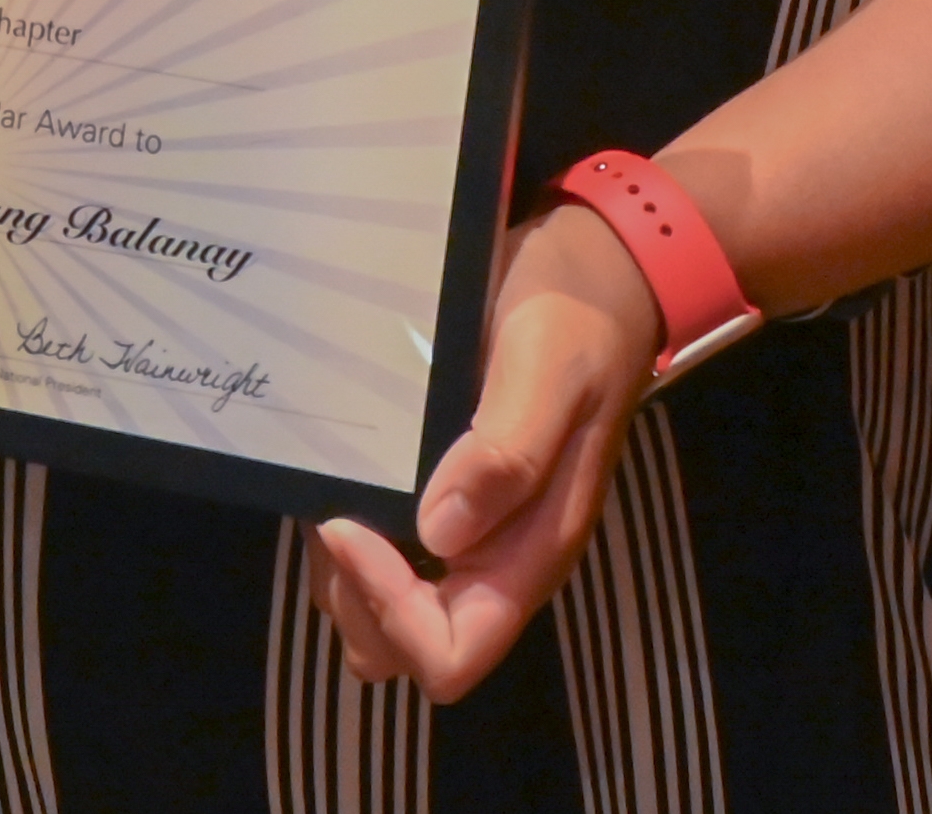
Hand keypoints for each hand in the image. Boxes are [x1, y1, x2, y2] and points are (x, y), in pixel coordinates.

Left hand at [309, 203, 662, 701]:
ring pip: (377, 608)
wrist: (599, 277)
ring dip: (340, 565)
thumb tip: (440, 534)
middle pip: (401, 648)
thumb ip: (508, 453)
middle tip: (335, 506)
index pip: (452, 653)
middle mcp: (496, 560)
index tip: (352, 523)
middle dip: (353, 595)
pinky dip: (344, 526)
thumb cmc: (576, 321)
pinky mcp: (442, 496)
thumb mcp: (549, 371)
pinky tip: (341, 466)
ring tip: (333, 481)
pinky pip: (379, 550)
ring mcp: (470, 534)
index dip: (391, 610)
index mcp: (530, 551)